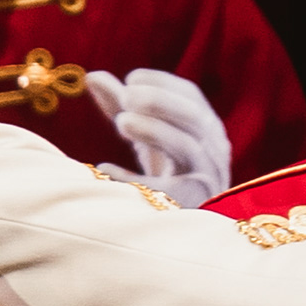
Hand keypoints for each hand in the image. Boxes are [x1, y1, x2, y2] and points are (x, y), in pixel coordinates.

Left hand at [85, 67, 236, 206]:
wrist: (184, 228)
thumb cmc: (166, 175)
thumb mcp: (146, 137)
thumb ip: (122, 107)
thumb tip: (92, 77)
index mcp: (205, 128)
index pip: (191, 96)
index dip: (163, 83)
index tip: (131, 79)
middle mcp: (213, 150)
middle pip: (194, 117)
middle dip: (160, 102)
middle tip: (126, 95)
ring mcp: (208, 178)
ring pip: (188, 147)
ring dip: (155, 130)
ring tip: (121, 121)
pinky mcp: (195, 205)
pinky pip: (169, 190)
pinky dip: (136, 178)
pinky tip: (106, 169)